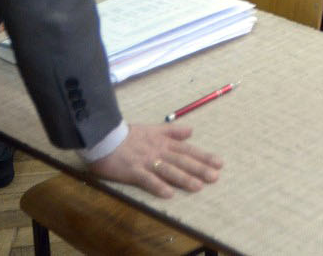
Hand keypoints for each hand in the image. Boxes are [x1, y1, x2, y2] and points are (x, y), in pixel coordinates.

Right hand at [88, 123, 221, 198]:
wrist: (103, 137)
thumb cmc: (127, 135)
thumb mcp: (153, 128)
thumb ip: (172, 131)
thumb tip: (191, 130)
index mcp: (163, 142)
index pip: (187, 150)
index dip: (203, 156)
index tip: (219, 163)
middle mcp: (158, 151)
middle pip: (182, 161)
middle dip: (199, 169)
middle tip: (215, 177)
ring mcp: (146, 161)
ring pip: (168, 170)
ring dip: (183, 178)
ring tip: (198, 186)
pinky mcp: (132, 171)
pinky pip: (146, 179)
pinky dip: (157, 186)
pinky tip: (168, 194)